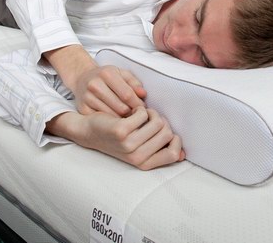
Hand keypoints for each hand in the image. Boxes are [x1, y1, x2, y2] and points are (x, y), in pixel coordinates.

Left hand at [48, 107, 185, 169]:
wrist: (89, 131)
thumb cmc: (118, 138)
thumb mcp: (138, 149)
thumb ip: (159, 151)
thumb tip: (183, 155)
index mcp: (144, 163)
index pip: (174, 154)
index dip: (175, 140)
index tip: (166, 131)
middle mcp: (137, 157)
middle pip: (167, 133)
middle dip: (162, 121)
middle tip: (149, 119)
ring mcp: (128, 145)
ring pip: (158, 122)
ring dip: (151, 113)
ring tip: (140, 114)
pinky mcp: (120, 130)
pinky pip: (143, 113)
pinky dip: (140, 109)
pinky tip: (131, 112)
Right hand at [73, 65, 146, 115]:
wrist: (82, 79)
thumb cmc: (106, 77)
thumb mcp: (121, 74)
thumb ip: (134, 83)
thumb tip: (143, 94)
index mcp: (106, 74)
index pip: (127, 94)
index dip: (138, 104)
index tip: (143, 109)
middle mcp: (94, 85)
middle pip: (120, 107)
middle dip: (132, 113)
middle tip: (137, 115)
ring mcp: (87, 98)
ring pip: (112, 116)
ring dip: (123, 120)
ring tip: (128, 118)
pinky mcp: (82, 109)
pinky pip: (102, 121)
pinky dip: (111, 123)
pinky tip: (115, 121)